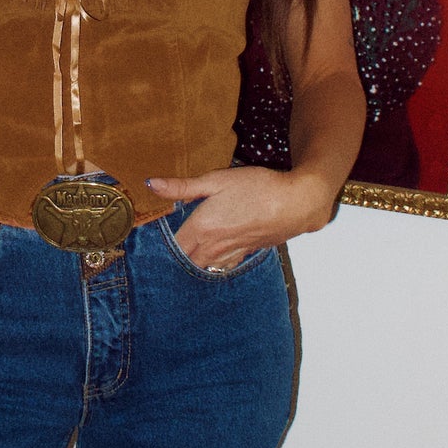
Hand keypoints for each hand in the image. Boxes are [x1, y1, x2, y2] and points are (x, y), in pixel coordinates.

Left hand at [145, 165, 335, 268]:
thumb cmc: (257, 187)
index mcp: (201, 228)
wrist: (297, 203)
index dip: (161, 243)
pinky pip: (222, 266)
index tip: (150, 240)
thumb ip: (182, 187)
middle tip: (165, 253)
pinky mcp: (246, 253)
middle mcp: (213, 246)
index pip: (172, 245)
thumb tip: (151, 184)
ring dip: (193, 263)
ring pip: (203, 267)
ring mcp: (231, 252)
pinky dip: (213, 265)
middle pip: (185, 260)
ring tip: (185, 260)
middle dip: (176, 257)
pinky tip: (212, 260)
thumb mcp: (216, 180)